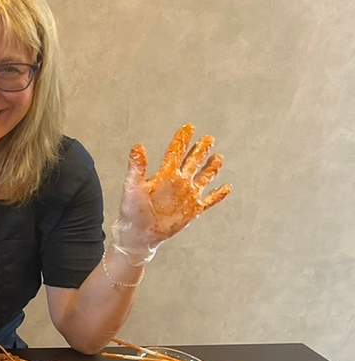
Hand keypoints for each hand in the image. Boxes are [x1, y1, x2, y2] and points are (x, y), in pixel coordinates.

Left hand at [116, 123, 231, 252]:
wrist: (138, 233)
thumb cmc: (132, 210)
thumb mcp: (133, 186)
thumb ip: (137, 167)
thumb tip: (137, 146)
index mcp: (164, 174)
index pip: (175, 152)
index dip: (182, 140)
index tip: (189, 126)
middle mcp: (178, 182)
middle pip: (193, 162)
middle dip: (200, 150)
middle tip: (209, 138)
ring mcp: (187, 195)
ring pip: (204, 177)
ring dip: (212, 168)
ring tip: (219, 157)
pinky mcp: (193, 210)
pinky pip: (210, 200)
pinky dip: (219, 195)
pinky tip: (227, 187)